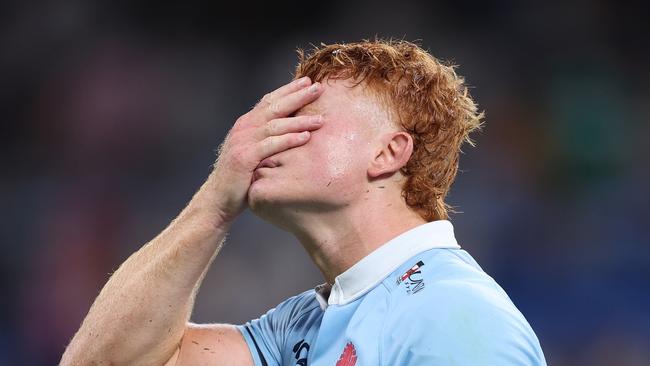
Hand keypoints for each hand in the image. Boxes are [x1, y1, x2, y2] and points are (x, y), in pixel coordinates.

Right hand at [211, 77, 323, 220]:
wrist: (219, 199)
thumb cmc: (241, 177)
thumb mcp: (254, 151)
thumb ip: (266, 138)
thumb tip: (291, 129)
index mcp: (246, 123)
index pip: (270, 100)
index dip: (289, 90)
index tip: (308, 82)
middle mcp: (244, 127)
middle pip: (275, 107)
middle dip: (298, 96)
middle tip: (318, 88)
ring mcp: (243, 141)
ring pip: (276, 125)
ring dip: (300, 120)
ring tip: (321, 119)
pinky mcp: (245, 157)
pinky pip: (271, 145)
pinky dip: (289, 139)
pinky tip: (306, 137)